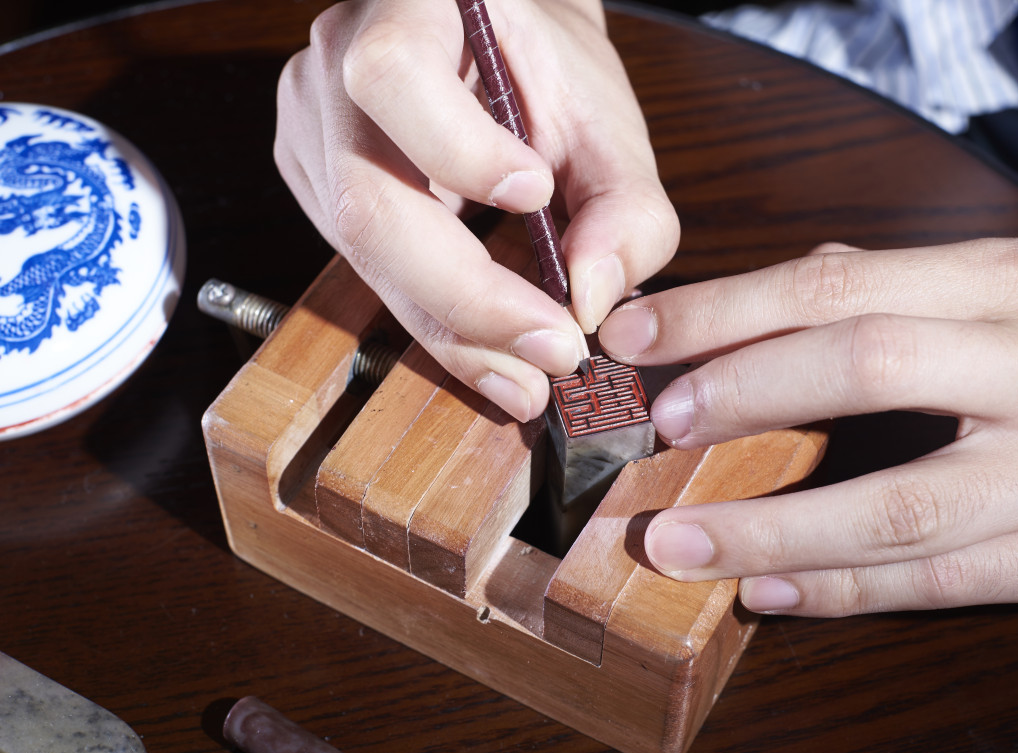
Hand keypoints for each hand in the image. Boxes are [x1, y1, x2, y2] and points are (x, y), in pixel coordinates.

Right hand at [276, 0, 678, 419]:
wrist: (495, 55)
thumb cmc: (546, 70)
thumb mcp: (606, 120)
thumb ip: (627, 206)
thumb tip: (594, 298)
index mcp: (404, 7)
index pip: (393, 76)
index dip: (458, 150)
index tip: (536, 197)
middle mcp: (335, 68)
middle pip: (368, 202)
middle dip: (467, 297)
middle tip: (552, 350)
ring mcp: (314, 131)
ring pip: (366, 255)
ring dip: (455, 329)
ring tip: (531, 374)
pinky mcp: (318, 188)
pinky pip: (371, 273)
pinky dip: (438, 323)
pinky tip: (494, 353)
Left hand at [598, 239, 1017, 615]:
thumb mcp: (1008, 292)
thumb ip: (886, 288)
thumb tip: (752, 306)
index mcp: (1015, 282)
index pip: (845, 282)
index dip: (729, 311)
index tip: (641, 336)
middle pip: (869, 368)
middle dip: (745, 395)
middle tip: (662, 427)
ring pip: (896, 506)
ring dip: (770, 528)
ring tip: (678, 543)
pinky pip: (934, 583)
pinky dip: (838, 590)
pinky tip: (765, 591)